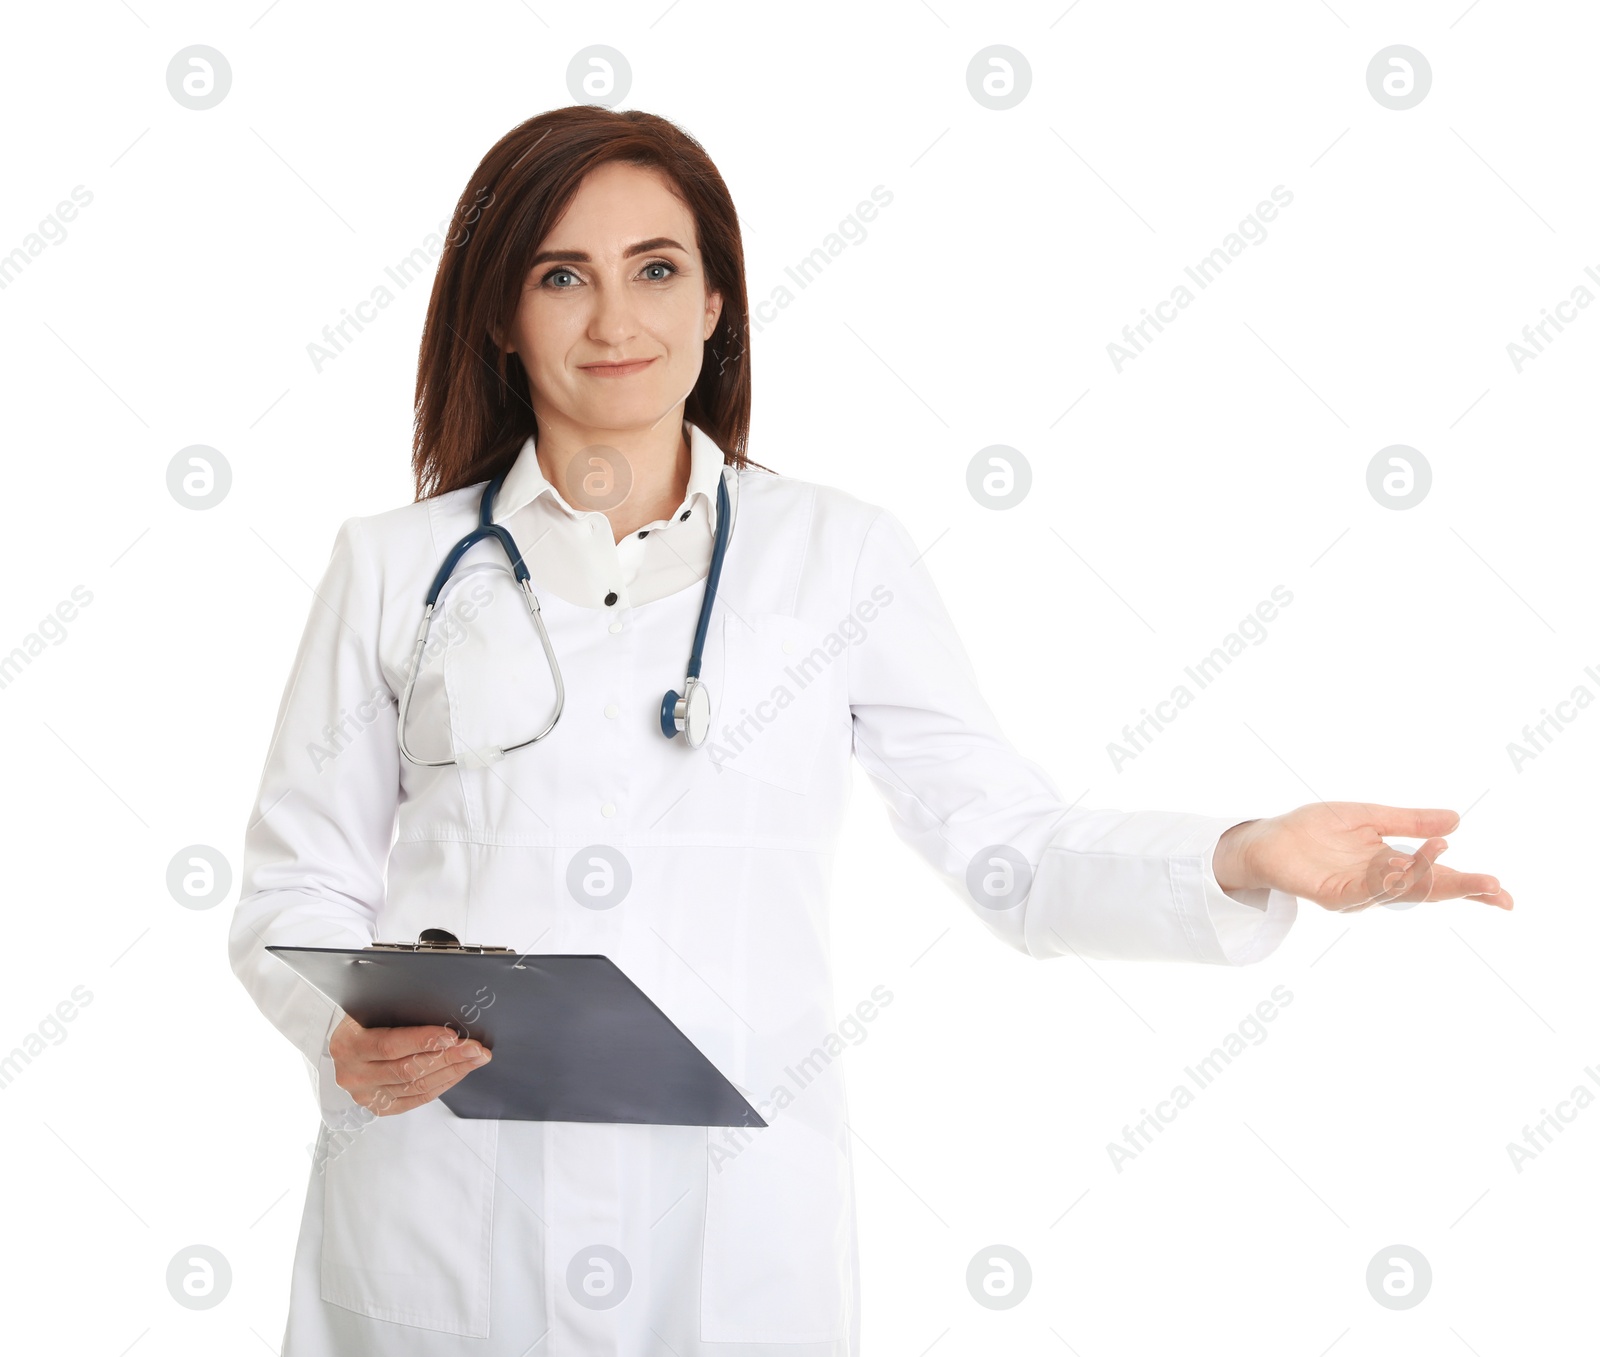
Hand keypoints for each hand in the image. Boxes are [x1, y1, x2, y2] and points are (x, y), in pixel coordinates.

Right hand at [329, 1015, 492, 1115]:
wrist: (344, 1046)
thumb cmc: (363, 1022)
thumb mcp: (370, 1008)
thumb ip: (397, 1009)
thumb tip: (441, 1008)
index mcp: (349, 1044)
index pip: (389, 1045)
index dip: (423, 1041)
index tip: (452, 1036)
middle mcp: (354, 1074)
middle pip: (408, 1069)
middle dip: (448, 1057)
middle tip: (475, 1048)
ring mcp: (366, 1094)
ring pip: (416, 1086)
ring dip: (452, 1071)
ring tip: (475, 1058)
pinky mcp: (379, 1107)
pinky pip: (417, 1098)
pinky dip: (443, 1084)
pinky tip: (459, 1071)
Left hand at [1212, 802, 1512, 912]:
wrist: (1267, 838)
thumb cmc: (1314, 830)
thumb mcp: (1369, 817)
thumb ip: (1409, 822)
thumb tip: (1456, 822)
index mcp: (1392, 866)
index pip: (1438, 879)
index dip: (1470, 887)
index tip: (1504, 895)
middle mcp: (1379, 884)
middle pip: (1427, 891)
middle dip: (1460, 890)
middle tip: (1495, 890)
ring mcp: (1356, 892)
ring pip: (1399, 890)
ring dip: (1423, 877)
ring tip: (1445, 858)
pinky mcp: (1331, 894)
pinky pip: (1364, 889)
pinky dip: (1385, 880)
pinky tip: (1402, 867)